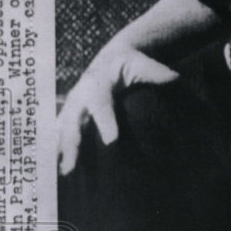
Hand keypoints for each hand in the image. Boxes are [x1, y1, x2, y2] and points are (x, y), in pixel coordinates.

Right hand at [58, 46, 177, 174]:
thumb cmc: (130, 63)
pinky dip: (56, 149)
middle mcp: (81, 94)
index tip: (111, 141)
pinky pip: (60, 132)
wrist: (112, 58)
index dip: (105, 121)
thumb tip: (174, 79)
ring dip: (59, 151)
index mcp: (98, 82)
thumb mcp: (142, 64)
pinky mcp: (70, 113)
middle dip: (72, 143)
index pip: (101, 103)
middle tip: (73, 166)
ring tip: (62, 172)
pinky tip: (56, 168)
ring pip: (62, 129)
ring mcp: (73, 105)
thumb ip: (156, 73)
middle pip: (74, 121)